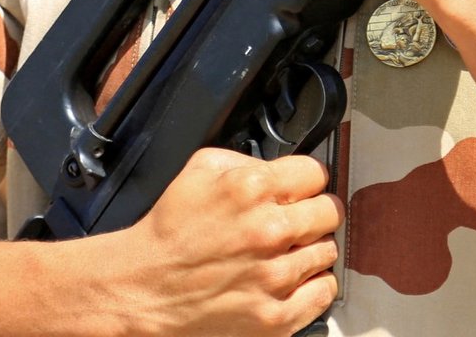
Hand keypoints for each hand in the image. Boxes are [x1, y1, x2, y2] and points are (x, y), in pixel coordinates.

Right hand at [110, 148, 342, 335]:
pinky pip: (324, 291)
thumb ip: (247, 160)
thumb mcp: (200, 169)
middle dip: (313, 211)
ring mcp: (275, 276)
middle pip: (331, 211)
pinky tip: (292, 277)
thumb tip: (282, 166)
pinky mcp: (276, 316)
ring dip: (311, 248)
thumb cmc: (170, 231)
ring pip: (328, 250)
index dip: (306, 180)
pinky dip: (313, 283)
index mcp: (252, 188)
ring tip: (285, 251)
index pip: (317, 173)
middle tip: (296, 219)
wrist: (144, 287)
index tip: (300, 189)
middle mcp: (270, 231)